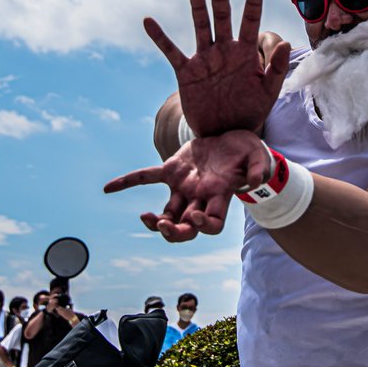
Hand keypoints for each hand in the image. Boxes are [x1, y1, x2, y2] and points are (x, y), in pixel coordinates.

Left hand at [104, 129, 272, 241]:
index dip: (203, 225)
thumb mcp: (257, 154)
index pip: (212, 224)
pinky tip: (108, 188)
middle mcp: (200, 198)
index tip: (194, 215)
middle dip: (175, 233)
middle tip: (164, 226)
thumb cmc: (248, 149)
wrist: (232, 134)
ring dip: (156, 221)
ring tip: (145, 218)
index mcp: (220, 197)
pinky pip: (146, 177)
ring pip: (167, 213)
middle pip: (186, 228)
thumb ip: (259, 168)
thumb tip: (257, 181)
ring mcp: (184, 186)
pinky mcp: (171, 170)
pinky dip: (128, 181)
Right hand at [144, 0, 290, 135]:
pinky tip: (148, 21)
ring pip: (201, 28)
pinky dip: (160, 37)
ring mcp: (204, 59)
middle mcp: (224, 50)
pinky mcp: (186, 72)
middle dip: (221, 2)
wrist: (225, 132)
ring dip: (198, 10)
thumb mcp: (268, 92)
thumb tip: (286, 43)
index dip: (252, 6)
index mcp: (246, 53)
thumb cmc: (250, 110)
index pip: (250, 24)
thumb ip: (276, 68)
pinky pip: (171, 51)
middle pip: (222, 20)